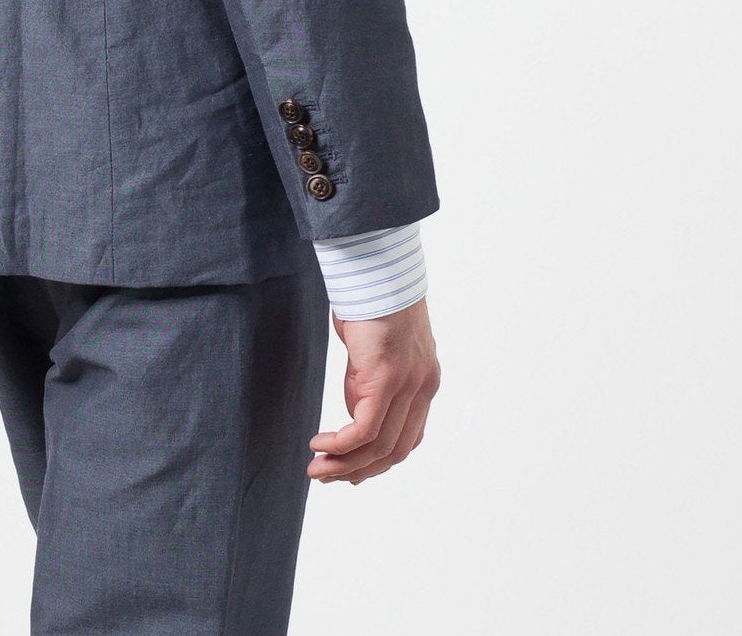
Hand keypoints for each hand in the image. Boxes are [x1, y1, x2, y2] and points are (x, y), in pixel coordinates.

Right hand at [306, 296, 439, 485]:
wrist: (375, 265)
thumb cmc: (370, 299)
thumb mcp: (371, 352)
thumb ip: (368, 382)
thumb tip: (355, 411)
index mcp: (425, 382)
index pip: (408, 438)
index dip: (379, 461)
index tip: (350, 470)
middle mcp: (424, 388)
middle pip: (395, 451)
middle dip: (359, 471)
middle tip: (326, 476)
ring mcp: (409, 384)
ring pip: (379, 446)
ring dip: (344, 464)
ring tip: (316, 468)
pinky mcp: (387, 377)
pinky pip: (364, 429)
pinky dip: (339, 444)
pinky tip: (319, 444)